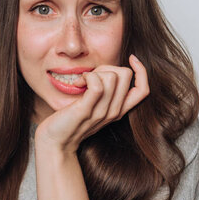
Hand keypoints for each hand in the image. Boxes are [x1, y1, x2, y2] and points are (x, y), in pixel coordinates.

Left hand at [34, 54, 149, 154]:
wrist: (54, 142)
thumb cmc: (70, 119)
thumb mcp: (93, 104)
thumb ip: (104, 90)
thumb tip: (107, 68)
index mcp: (118, 110)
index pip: (144, 90)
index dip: (141, 70)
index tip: (131, 58)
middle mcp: (114, 112)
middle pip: (126, 74)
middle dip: (107, 67)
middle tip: (90, 76)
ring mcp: (101, 112)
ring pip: (112, 76)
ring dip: (94, 72)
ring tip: (81, 82)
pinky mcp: (86, 110)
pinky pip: (97, 84)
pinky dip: (88, 77)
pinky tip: (78, 83)